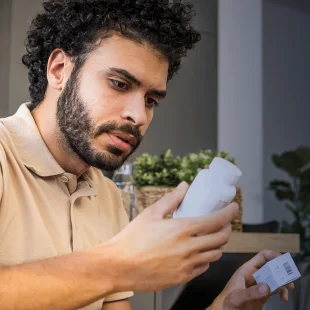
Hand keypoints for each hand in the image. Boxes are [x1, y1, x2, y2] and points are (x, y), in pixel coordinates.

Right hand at [105, 182, 238, 291]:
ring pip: (215, 254)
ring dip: (218, 244)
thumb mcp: (151, 213)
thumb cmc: (133, 238)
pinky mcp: (183, 278)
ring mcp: (188, 265)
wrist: (119, 266)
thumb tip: (185, 186)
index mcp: (182, 229)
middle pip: (221, 238)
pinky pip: (203, 267)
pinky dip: (206, 258)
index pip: (216, 220)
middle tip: (223, 222)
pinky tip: (198, 252)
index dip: (229, 212)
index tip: (233, 207)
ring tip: (211, 237)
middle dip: (227, 228)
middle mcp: (189, 248)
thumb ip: (172, 198)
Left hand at [209, 250, 294, 309]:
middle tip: (290, 278)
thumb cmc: (226, 303)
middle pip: (271, 266)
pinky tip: (283, 298)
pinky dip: (281, 291)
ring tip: (289, 288)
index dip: (273, 255)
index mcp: (246, 270)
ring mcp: (258, 285)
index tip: (284, 262)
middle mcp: (254, 275)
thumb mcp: (236, 297)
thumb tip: (267, 287)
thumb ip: (250, 292)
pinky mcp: (262, 295)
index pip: (262, 257)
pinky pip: (274, 289)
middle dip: (282, 270)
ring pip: (275, 278)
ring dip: (283, 281)